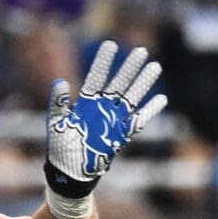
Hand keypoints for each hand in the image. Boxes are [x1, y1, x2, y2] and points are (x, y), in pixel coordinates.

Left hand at [45, 40, 166, 197]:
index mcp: (84, 104)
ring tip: (154, 67)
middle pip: (118, 84)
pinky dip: (149, 111)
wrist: (69, 174)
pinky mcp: (120, 136)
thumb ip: (58, 103)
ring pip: (130, 98)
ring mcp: (112, 122)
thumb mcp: (56, 124)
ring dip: (142, 84)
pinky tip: (161, 100)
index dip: (104, 62)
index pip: (96, 78)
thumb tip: (60, 82)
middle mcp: (101, 110)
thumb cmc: (59, 149)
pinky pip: (137, 121)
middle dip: (129, 68)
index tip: (110, 44)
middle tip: (141, 51)